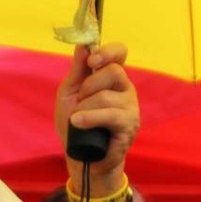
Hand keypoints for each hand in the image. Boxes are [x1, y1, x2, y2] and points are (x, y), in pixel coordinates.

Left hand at [55, 43, 139, 193]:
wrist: (79, 155)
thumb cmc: (75, 122)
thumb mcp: (70, 93)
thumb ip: (77, 70)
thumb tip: (83, 46)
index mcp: (112, 77)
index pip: (120, 53)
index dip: (108, 51)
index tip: (92, 59)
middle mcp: (126, 90)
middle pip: (114, 72)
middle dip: (89, 86)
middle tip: (80, 100)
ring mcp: (131, 109)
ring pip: (106, 97)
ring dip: (83, 109)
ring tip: (76, 121)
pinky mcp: (129, 128)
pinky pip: (110, 117)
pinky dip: (89, 120)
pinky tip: (79, 125)